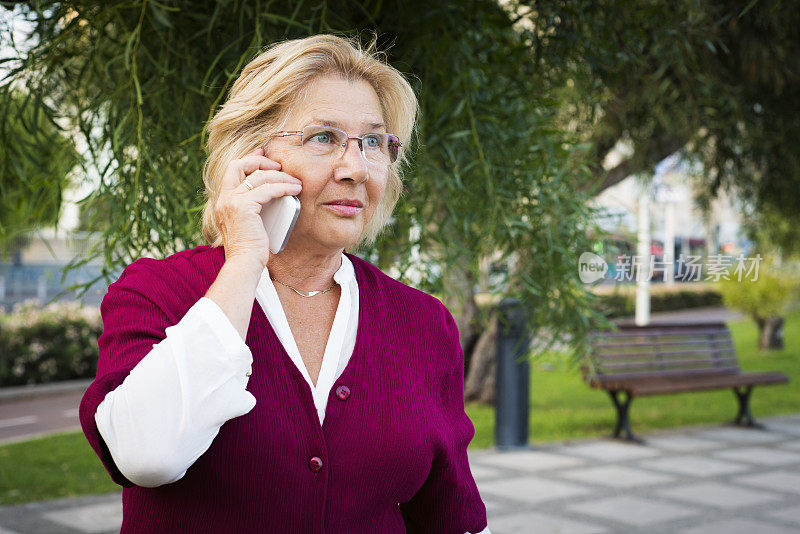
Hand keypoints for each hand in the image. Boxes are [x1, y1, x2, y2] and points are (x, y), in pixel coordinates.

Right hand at [213, 147, 301, 266]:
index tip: (263, 154)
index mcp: (223, 201)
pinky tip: (294, 189)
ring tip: (295, 182)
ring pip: (257, 176)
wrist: (243, 264)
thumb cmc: (249, 250)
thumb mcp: (248, 224)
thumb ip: (252, 209)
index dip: (248, 159)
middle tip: (278, 164)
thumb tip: (270, 197)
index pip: (232, 171)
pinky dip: (283, 187)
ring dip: (280, 175)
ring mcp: (232, 202)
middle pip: (238, 165)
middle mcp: (224, 199)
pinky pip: (267, 189)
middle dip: (260, 160)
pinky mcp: (244, 207)